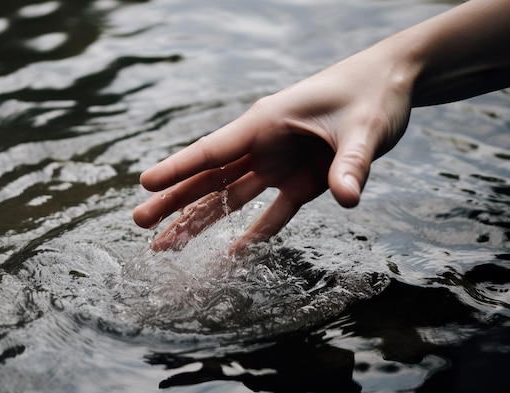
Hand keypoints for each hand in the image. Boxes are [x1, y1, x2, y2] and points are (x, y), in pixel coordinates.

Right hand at [133, 43, 414, 251]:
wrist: (389, 83)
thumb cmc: (370, 93)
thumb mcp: (364, 128)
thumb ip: (350, 164)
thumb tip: (346, 200)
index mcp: (266, 122)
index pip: (214, 149)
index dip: (179, 168)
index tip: (145, 183)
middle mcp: (264, 144)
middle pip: (210, 178)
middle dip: (174, 201)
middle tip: (140, 222)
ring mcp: (279, 163)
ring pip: (230, 197)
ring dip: (200, 221)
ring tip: (167, 244)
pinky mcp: (300, 180)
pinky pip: (272, 213)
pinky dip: (254, 234)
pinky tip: (231, 253)